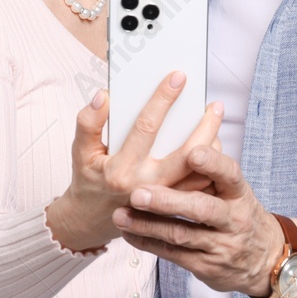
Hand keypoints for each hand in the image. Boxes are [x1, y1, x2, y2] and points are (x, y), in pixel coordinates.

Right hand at [46, 73, 223, 252]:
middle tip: (216, 104)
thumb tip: (103, 96)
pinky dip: (209, 166)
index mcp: (121, 169)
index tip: (178, 77)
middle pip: (186, 154)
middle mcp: (147, 185)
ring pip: (199, 173)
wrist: (92, 220)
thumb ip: (88, 122)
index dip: (163, 99)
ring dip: (212, 146)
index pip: (146, 128)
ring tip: (216, 120)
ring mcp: (164, 200)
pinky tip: (212, 144)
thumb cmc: (89, 180)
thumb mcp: (80, 151)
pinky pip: (199, 186)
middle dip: (205, 126)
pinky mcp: (174, 207)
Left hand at [112, 142, 284, 296]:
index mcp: (240, 193)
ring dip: (147, 225)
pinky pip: (173, 254)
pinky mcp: (206, 266)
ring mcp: (221, 245)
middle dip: (167, 201)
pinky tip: (128, 233)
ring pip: (181, 235)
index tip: (192, 152)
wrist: (263, 258)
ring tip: (120, 214)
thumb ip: (213, 168)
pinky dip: (148, 243)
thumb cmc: (237, 212)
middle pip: (201, 208)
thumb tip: (193, 125)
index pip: (230, 174)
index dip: (212, 163)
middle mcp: (234, 219)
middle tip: (137, 192)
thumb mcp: (235, 190)